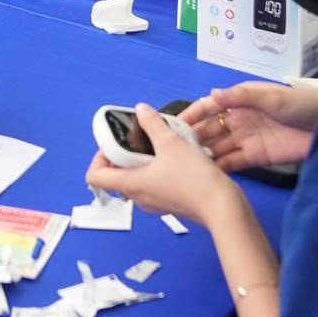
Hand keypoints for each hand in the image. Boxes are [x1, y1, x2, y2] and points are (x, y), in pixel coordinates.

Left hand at [86, 103, 239, 222]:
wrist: (222, 207)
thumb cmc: (194, 178)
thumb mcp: (171, 143)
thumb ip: (153, 124)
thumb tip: (141, 109)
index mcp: (131, 184)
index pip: (94, 176)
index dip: (99, 156)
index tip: (115, 142)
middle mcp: (138, 196)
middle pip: (116, 175)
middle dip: (123, 154)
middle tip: (139, 137)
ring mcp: (153, 202)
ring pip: (136, 178)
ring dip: (142, 160)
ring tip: (159, 143)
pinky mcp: (168, 202)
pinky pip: (153, 183)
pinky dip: (157, 169)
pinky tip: (174, 156)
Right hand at [183, 82, 317, 171]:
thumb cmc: (302, 105)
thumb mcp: (272, 98)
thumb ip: (242, 98)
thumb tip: (212, 95)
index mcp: (241, 100)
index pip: (209, 106)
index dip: (191, 114)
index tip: (171, 124)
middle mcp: (240, 119)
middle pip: (210, 129)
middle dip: (192, 137)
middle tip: (172, 151)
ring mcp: (248, 139)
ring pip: (218, 147)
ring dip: (203, 155)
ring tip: (184, 166)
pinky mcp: (257, 157)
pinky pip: (233, 162)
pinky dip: (220, 168)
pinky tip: (206, 175)